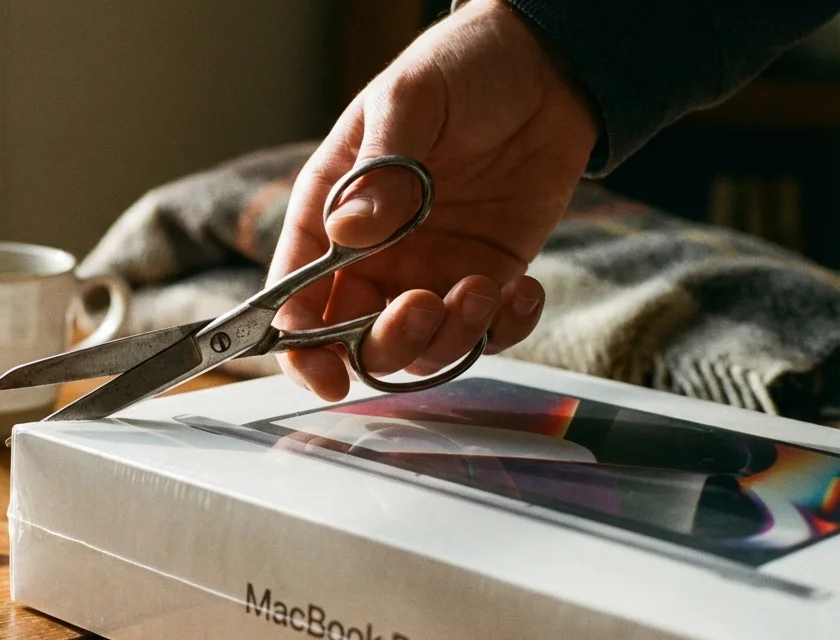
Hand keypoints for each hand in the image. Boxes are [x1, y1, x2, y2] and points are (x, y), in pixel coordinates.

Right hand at [267, 0, 599, 400]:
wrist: (547, 63)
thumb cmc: (460, 68)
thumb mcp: (410, 101)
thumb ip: (379, 169)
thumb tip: (348, 232)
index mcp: (331, 214)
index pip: (296, 296)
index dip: (300, 347)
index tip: (325, 371)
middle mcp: (373, 256)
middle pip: (356, 339)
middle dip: (387, 342)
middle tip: (425, 305)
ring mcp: (430, 272)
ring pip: (421, 349)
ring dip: (450, 338)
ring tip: (485, 289)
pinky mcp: (487, 277)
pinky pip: (487, 334)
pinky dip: (504, 329)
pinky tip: (522, 290)